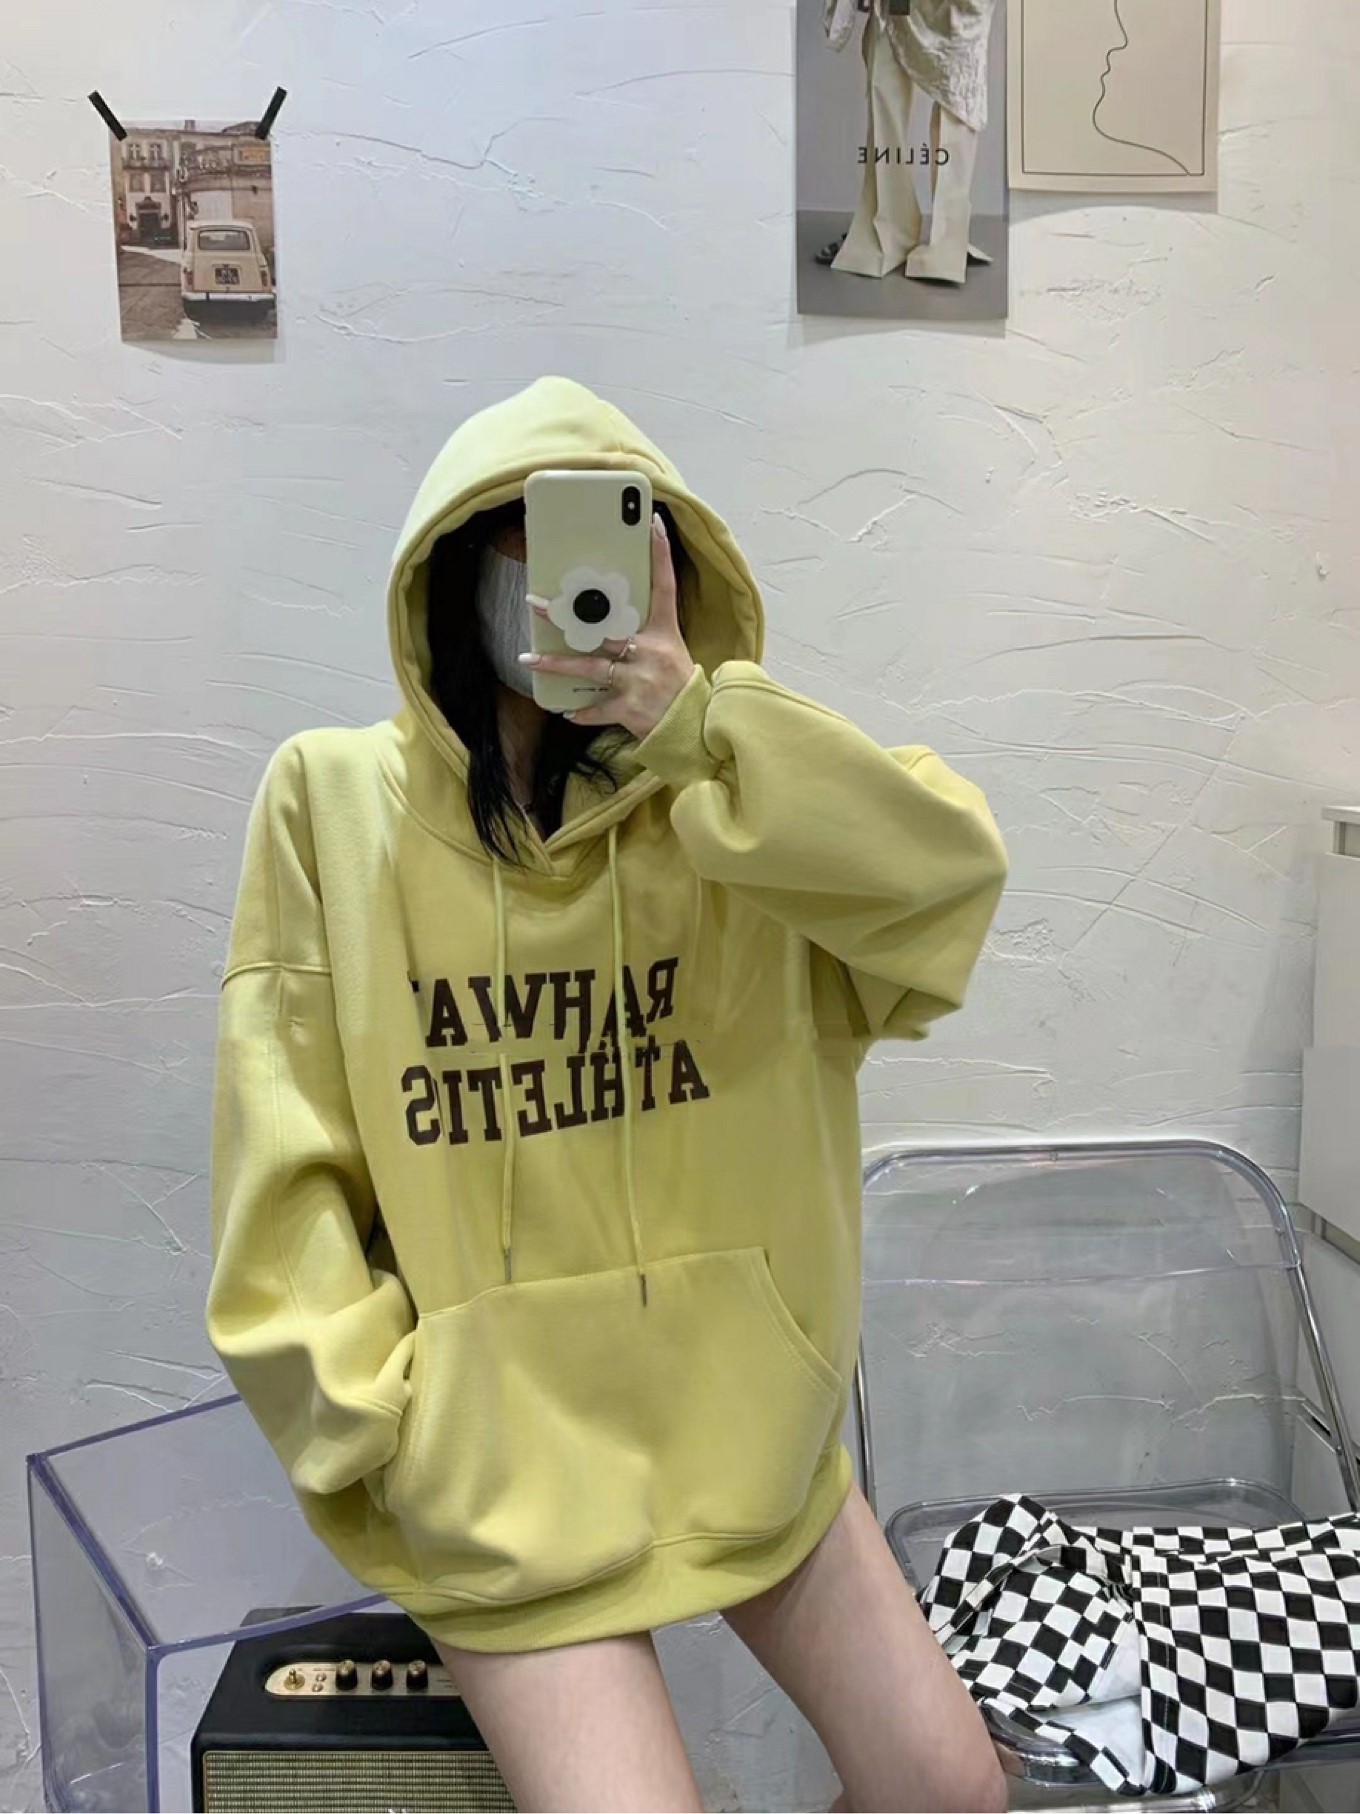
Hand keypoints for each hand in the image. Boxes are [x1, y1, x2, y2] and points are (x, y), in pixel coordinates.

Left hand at [519, 512, 696, 739]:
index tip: (653, 524)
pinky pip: (597, 707)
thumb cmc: (681, 688)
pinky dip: (582, 711)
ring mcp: (638, 680)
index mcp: (665, 633)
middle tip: (536, 603)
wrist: (694, 729)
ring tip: (529, 658)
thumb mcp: (672, 653)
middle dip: (567, 616)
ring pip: (588, 667)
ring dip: (556, 664)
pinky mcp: (630, 708)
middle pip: (603, 627)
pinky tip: (568, 711)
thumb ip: (646, 636)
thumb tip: (612, 623)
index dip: (660, 555)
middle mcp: (649, 652)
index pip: (665, 586)